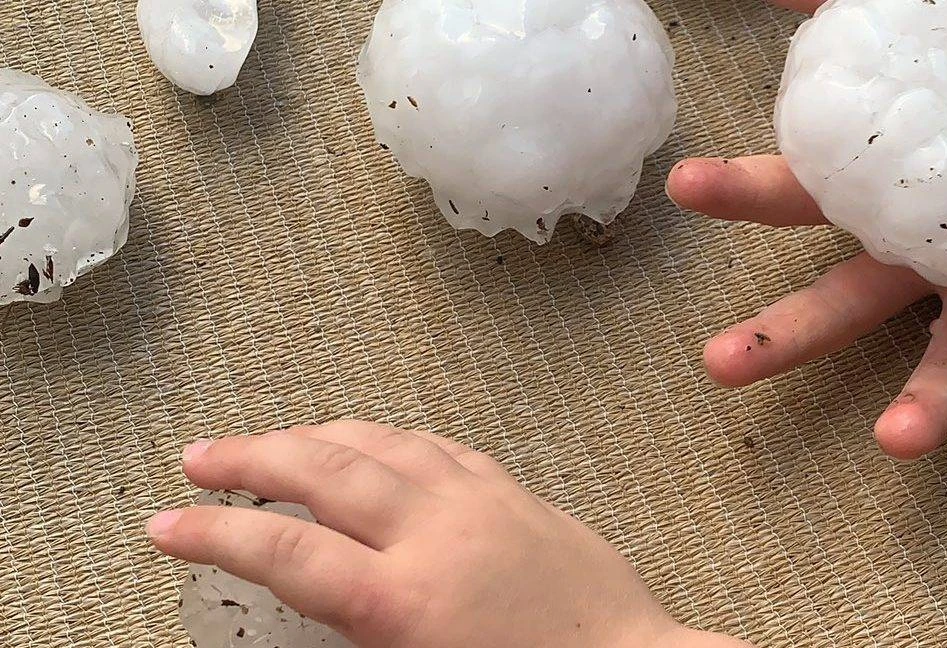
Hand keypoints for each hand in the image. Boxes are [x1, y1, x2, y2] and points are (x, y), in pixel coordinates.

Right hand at [146, 421, 752, 647]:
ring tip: (276, 439)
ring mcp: (479, 504)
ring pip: (378, 443)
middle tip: (202, 458)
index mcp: (406, 600)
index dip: (215, 532)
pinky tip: (374, 438)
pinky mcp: (514, 493)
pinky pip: (438, 446)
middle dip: (251, 458)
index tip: (170, 523)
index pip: (285, 551)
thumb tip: (316, 616)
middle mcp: (437, 535)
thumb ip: (357, 639)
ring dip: (316, 434)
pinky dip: (389, 437)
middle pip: (322, 472)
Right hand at [668, 0, 946, 460]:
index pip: (804, 192)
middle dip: (783, 334)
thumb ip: (879, 10)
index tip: (684, 186)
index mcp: (899, 195)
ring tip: (893, 438)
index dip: (742, 190)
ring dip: (928, 399)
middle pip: (847, 301)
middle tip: (719, 364)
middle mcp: (937, 253)